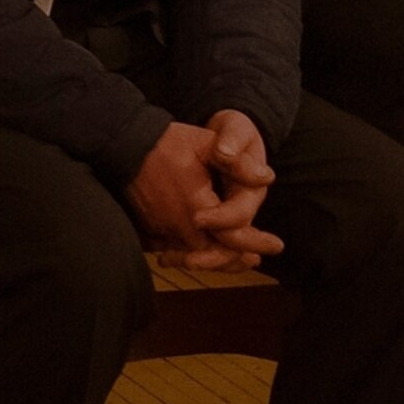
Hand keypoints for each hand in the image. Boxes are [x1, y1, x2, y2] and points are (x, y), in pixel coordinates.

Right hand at [126, 122, 276, 269]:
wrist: (125, 144)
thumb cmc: (170, 143)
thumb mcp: (206, 144)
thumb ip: (238, 163)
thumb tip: (267, 177)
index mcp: (195, 204)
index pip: (230, 237)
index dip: (255, 243)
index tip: (277, 245)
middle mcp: (177, 223)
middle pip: (213, 254)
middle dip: (235, 258)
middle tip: (255, 260)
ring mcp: (160, 227)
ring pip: (193, 255)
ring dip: (215, 259)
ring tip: (237, 260)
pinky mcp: (149, 226)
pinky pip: (173, 249)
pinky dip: (191, 254)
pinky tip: (202, 253)